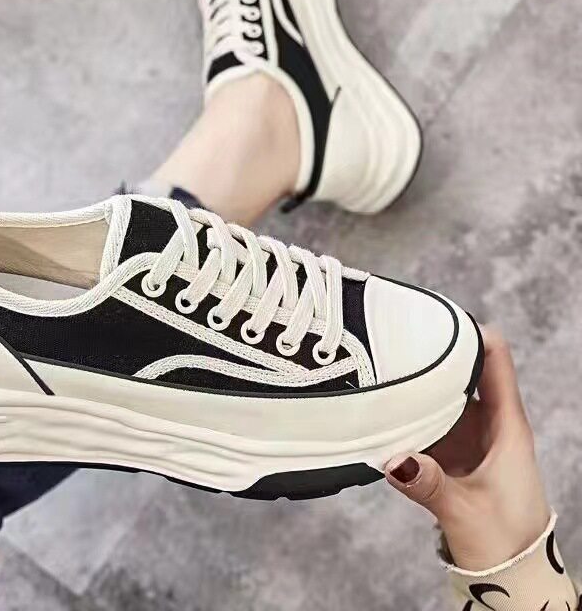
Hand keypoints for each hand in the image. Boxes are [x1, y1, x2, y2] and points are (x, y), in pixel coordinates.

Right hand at [384, 328, 549, 570]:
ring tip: (379, 366)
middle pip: (459, 371)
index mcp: (507, 426)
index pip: (495, 361)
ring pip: (438, 395)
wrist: (510, 574)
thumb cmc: (506, 540)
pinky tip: (380, 409)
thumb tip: (395, 459)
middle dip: (430, 353)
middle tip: (392, 337)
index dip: (470, 332)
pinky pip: (424, 421)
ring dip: (414, 385)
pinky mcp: (448, 453)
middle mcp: (486, 423)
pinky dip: (405, 414)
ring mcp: (465, 436)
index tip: (435, 315)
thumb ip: (430, 484)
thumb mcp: (467, 510)